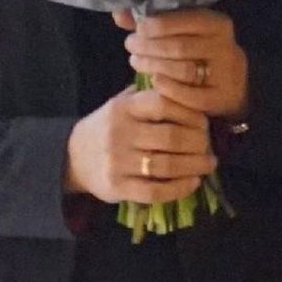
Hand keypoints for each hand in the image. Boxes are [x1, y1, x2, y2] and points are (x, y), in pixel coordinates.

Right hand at [63, 86, 214, 206]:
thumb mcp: (122, 103)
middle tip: (209, 145)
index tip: (205, 121)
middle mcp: (119, 133)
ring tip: (209, 164)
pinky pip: (154, 192)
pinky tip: (193, 182)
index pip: (164, 104)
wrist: (72, 157)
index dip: (191, 112)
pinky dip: (179, 189)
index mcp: (124, 108)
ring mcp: (117, 162)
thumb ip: (151, 95)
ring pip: (166, 166)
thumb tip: (192, 89)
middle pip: (171, 137)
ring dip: (194, 166)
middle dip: (199, 142)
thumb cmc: (109, 127)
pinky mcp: (117, 187)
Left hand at [118, 7, 248, 119]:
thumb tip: (119, 13)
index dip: (157, 25)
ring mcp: (225, 75)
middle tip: (131, 47)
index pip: (185, 19)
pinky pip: (189, 96)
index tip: (138, 30)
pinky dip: (168, 88)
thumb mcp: (183, 32)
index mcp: (217, 25)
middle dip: (149, 46)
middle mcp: (225, 47)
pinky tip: (152, 82)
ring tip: (136, 62)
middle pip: (180, 46)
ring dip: (154, 66)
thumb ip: (153, 23)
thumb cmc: (198, 52)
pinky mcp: (219, 99)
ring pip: (183, 70)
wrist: (231, 85)